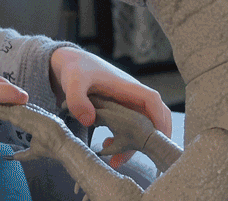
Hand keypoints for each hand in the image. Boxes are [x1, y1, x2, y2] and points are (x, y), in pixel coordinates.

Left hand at [49, 46, 171, 169]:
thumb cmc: (75, 69)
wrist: (69, 64)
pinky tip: (107, 148)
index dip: (159, 118)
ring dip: (133, 144)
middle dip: (153, 137)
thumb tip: (90, 121)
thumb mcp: (73, 82)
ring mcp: (125, 104)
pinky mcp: (117, 111)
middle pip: (154, 115)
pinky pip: (127, 128)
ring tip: (116, 162)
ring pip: (140, 125)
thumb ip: (78, 99)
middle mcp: (130, 96)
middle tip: (148, 156)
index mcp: (125, 86)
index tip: (158, 137)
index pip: (151, 100)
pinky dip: (122, 141)